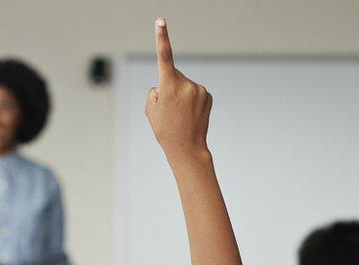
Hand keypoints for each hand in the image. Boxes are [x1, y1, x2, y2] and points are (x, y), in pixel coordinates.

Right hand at [144, 17, 211, 162]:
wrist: (187, 148)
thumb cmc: (165, 130)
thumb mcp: (150, 109)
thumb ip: (156, 90)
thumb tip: (167, 82)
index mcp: (168, 86)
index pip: (164, 56)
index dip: (162, 37)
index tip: (161, 22)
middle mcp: (186, 84)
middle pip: (173, 75)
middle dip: (169, 86)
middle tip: (169, 110)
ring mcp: (199, 89)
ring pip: (184, 84)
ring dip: (180, 94)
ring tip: (180, 114)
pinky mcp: (207, 94)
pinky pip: (194, 91)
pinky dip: (190, 100)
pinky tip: (190, 114)